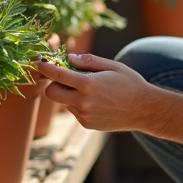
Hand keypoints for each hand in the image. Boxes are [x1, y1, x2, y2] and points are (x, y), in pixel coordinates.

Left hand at [34, 54, 155, 132]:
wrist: (144, 110)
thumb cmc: (130, 83)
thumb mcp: (112, 66)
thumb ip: (89, 61)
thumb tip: (70, 58)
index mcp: (89, 84)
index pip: (58, 75)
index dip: (45, 68)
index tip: (38, 62)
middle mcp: (84, 102)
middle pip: (51, 93)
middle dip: (53, 84)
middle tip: (65, 78)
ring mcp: (85, 115)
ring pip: (63, 102)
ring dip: (68, 94)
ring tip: (90, 90)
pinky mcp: (87, 124)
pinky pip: (74, 111)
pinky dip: (78, 104)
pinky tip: (96, 101)